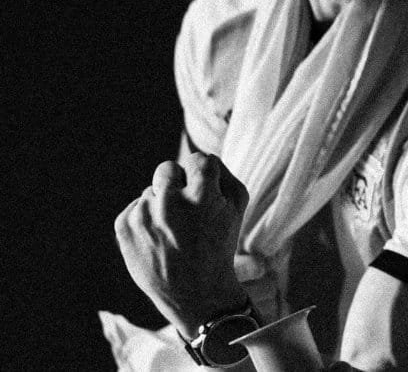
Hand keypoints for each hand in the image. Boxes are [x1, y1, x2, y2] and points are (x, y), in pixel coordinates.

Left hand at [114, 152, 249, 336]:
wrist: (195, 293)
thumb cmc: (219, 245)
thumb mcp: (238, 209)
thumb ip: (223, 174)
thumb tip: (199, 159)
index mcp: (201, 196)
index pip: (199, 160)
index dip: (204, 174)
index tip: (206, 190)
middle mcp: (169, 202)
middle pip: (168, 168)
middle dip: (178, 183)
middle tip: (186, 208)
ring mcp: (143, 215)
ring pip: (151, 191)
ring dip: (162, 205)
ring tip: (174, 233)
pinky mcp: (123, 226)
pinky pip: (135, 208)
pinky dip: (146, 220)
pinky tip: (158, 240)